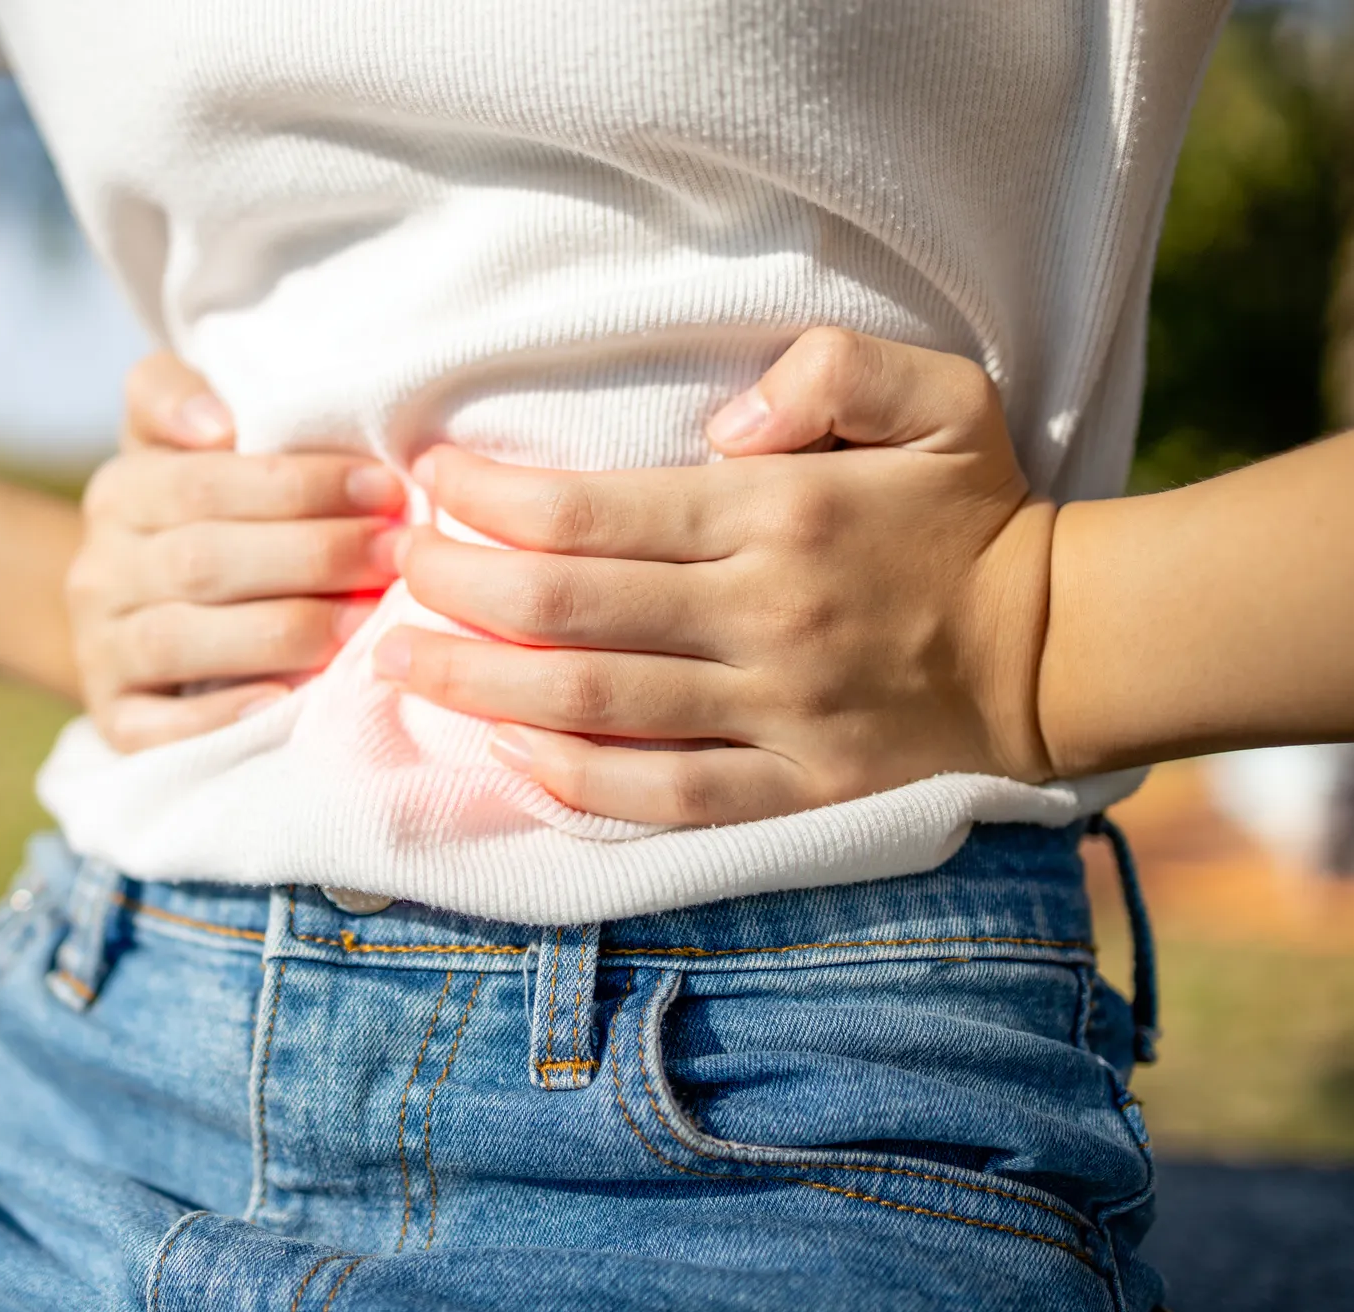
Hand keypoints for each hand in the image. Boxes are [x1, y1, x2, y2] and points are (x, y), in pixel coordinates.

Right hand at [69, 352, 404, 749]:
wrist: (140, 626)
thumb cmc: (201, 521)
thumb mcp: (183, 447)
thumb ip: (181, 397)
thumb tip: (217, 422)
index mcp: (120, 491)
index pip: (205, 480)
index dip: (298, 485)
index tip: (383, 488)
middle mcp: (98, 570)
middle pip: (203, 558)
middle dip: (312, 555)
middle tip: (394, 556)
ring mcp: (100, 650)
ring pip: (181, 637)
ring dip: (284, 630)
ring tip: (363, 624)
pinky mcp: (115, 722)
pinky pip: (160, 727)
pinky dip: (224, 714)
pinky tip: (289, 701)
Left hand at [375, 328, 1057, 824]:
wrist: (1061, 645)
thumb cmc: (972, 511)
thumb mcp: (937, 395)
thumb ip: (833, 370)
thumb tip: (724, 422)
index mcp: (777, 515)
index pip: (590, 511)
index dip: (489, 499)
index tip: (433, 481)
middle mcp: (762, 617)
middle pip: (567, 610)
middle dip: (457, 591)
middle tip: (396, 574)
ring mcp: (775, 711)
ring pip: (593, 705)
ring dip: (480, 684)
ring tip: (400, 664)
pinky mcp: (792, 788)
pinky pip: (662, 795)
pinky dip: (573, 780)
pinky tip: (505, 753)